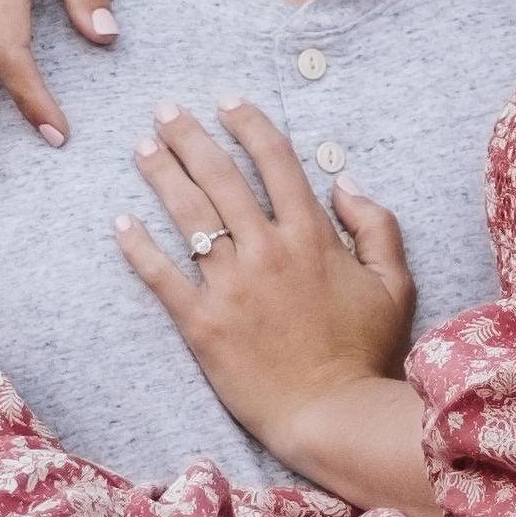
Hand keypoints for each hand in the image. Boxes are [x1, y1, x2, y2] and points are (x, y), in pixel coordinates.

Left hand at [114, 104, 429, 508]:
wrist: (333, 414)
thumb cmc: (367, 354)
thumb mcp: (395, 284)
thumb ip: (375, 227)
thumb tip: (343, 184)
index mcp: (311, 236)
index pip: (275, 161)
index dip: (249, 125)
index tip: (227, 102)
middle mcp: (267, 250)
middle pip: (221, 176)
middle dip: (189, 136)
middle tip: (165, 111)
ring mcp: (230, 286)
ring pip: (188, 216)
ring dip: (161, 175)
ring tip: (141, 148)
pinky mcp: (201, 324)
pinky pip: (161, 276)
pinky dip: (138, 247)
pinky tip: (120, 222)